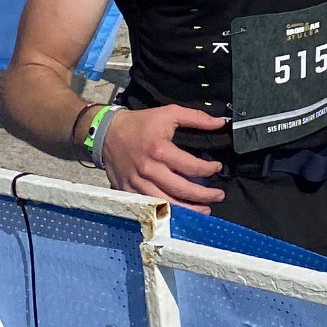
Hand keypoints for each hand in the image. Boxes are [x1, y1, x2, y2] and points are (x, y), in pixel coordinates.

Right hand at [102, 105, 226, 211]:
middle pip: (182, 190)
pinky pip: (150, 207)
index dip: (209, 169)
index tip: (217, 168)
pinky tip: (179, 213)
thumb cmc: (140, 123)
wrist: (106, 132)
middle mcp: (149, 170)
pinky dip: (166, 212)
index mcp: (160, 150)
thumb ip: (196, 118)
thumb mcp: (169, 113)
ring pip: (167, 203)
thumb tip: (219, 123)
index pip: (191, 167)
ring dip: (188, 210)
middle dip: (204, 196)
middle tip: (218, 196)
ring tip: (204, 211)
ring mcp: (138, 183)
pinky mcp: (129, 191)